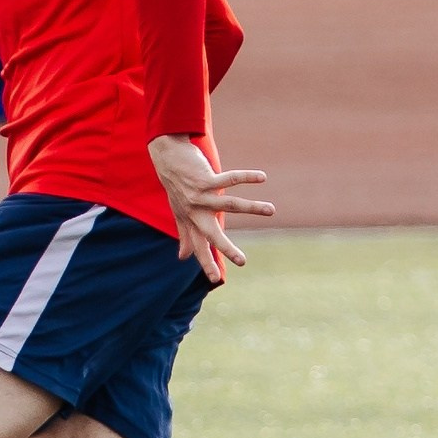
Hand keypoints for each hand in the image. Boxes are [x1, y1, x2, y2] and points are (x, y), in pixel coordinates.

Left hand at [148, 134, 275, 280]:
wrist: (166, 157)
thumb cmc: (177, 187)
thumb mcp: (179, 213)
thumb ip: (184, 235)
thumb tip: (182, 258)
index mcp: (192, 221)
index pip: (200, 246)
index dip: (206, 263)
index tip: (215, 280)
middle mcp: (195, 211)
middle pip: (212, 233)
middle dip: (226, 248)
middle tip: (243, 262)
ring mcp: (201, 196)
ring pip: (230, 205)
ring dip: (253, 207)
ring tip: (272, 210)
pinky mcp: (206, 179)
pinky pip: (230, 179)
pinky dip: (247, 177)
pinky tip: (262, 177)